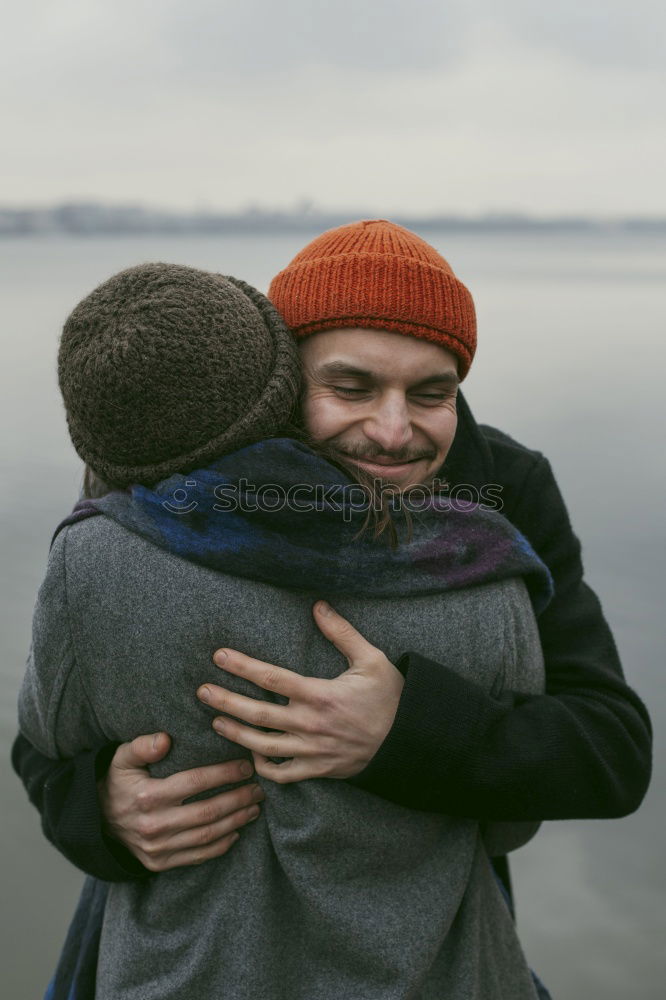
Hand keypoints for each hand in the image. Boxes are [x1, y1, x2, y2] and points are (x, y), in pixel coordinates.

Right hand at [98, 733, 263, 871]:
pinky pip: (197, 857)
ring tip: (254, 807)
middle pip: (207, 812)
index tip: (246, 767)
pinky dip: (220, 846)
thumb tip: (165, 739)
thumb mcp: (121, 759)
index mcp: (147, 796)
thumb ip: (141, 746)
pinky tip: (236, 831)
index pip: (195, 783)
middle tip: (259, 788)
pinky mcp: (159, 863)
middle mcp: (154, 825)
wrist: (96, 821)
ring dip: (236, 822)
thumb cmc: (117, 783)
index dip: (224, 774)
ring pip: (206, 836)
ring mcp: (157, 848)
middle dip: (238, 799)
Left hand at [197, 601, 404, 782]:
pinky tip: (251, 755)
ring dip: (235, 734)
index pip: (271, 678)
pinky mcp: (318, 770)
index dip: (241, 666)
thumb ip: (342, 633)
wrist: (409, 739)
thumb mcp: (371, 659)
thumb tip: (318, 606)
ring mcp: (312, 750)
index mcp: (320, 694)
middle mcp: (310, 723)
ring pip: (262, 746)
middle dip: (225, 701)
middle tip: (201, 691)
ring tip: (215, 721)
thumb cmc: (390, 697)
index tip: (219, 657)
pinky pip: (282, 774)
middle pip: (257, 714)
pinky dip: (262, 767)